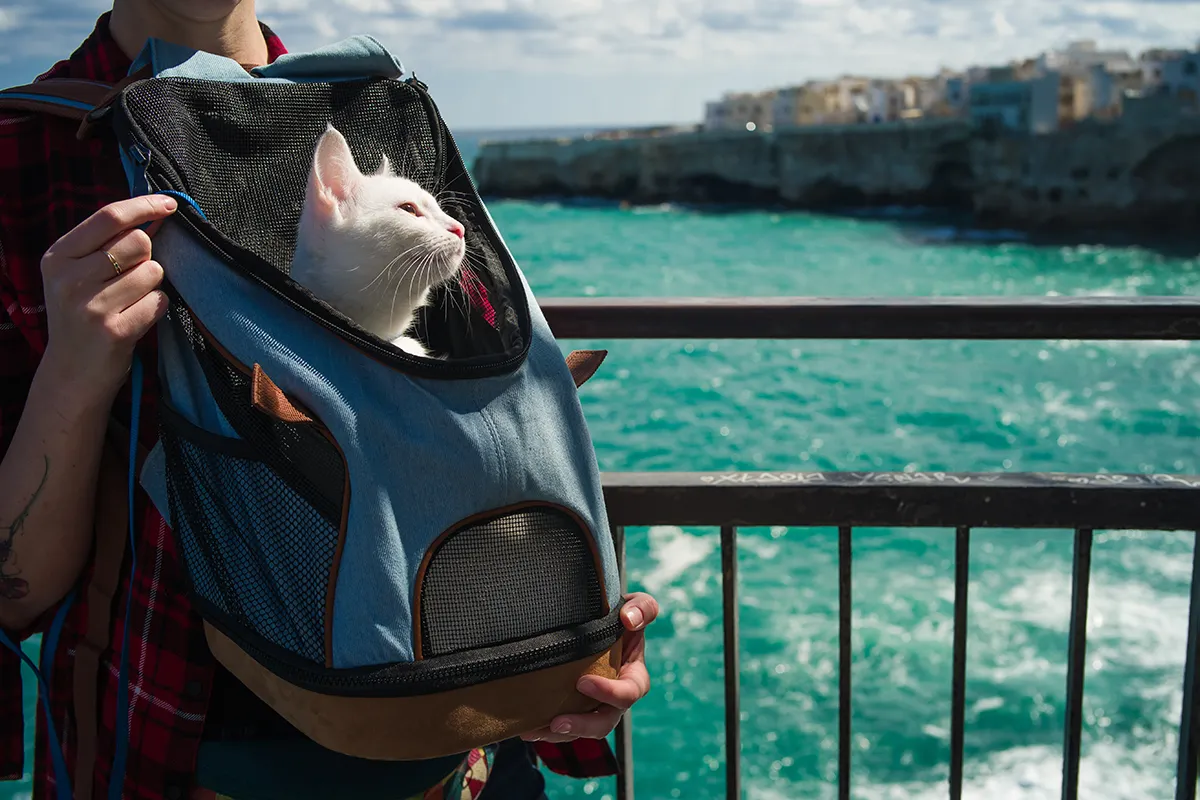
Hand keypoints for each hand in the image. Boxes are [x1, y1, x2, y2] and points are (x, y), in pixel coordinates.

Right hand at [38, 195, 176, 409]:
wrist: (71, 372)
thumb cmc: (82, 315)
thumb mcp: (78, 275)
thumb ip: (108, 243)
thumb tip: (156, 212)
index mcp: (58, 256)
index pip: (109, 216)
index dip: (144, 206)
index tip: (169, 204)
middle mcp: (69, 278)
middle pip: (138, 242)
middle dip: (147, 257)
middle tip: (129, 280)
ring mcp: (90, 305)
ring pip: (153, 271)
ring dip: (152, 285)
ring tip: (129, 302)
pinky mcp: (114, 330)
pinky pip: (160, 301)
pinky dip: (156, 308)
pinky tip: (135, 319)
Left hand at [521, 592, 659, 742]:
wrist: (593, 622)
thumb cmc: (619, 616)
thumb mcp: (635, 607)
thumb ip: (641, 608)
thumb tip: (629, 619)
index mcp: (633, 678)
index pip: (629, 693)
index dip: (609, 693)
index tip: (583, 682)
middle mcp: (615, 698)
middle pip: (604, 722)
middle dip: (582, 725)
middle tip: (557, 721)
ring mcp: (594, 707)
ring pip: (580, 730)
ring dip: (558, 733)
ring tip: (534, 730)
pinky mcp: (574, 709)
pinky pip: (562, 727)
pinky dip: (544, 729)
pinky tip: (526, 727)